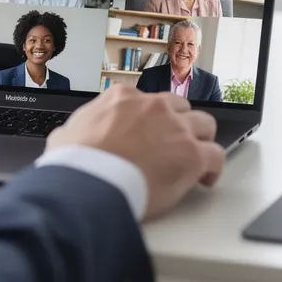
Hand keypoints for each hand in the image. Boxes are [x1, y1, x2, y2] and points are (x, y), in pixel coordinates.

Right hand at [46, 84, 223, 219]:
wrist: (89, 183)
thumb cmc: (75, 164)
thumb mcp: (66, 135)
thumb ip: (77, 131)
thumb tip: (70, 138)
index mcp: (123, 98)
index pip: (148, 100)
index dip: (152, 119)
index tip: (151, 132)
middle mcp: (154, 107)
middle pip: (181, 108)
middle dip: (180, 125)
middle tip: (175, 145)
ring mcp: (175, 128)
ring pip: (204, 125)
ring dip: (200, 141)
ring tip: (195, 159)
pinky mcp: (191, 154)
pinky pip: (215, 156)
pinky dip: (213, 168)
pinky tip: (206, 178)